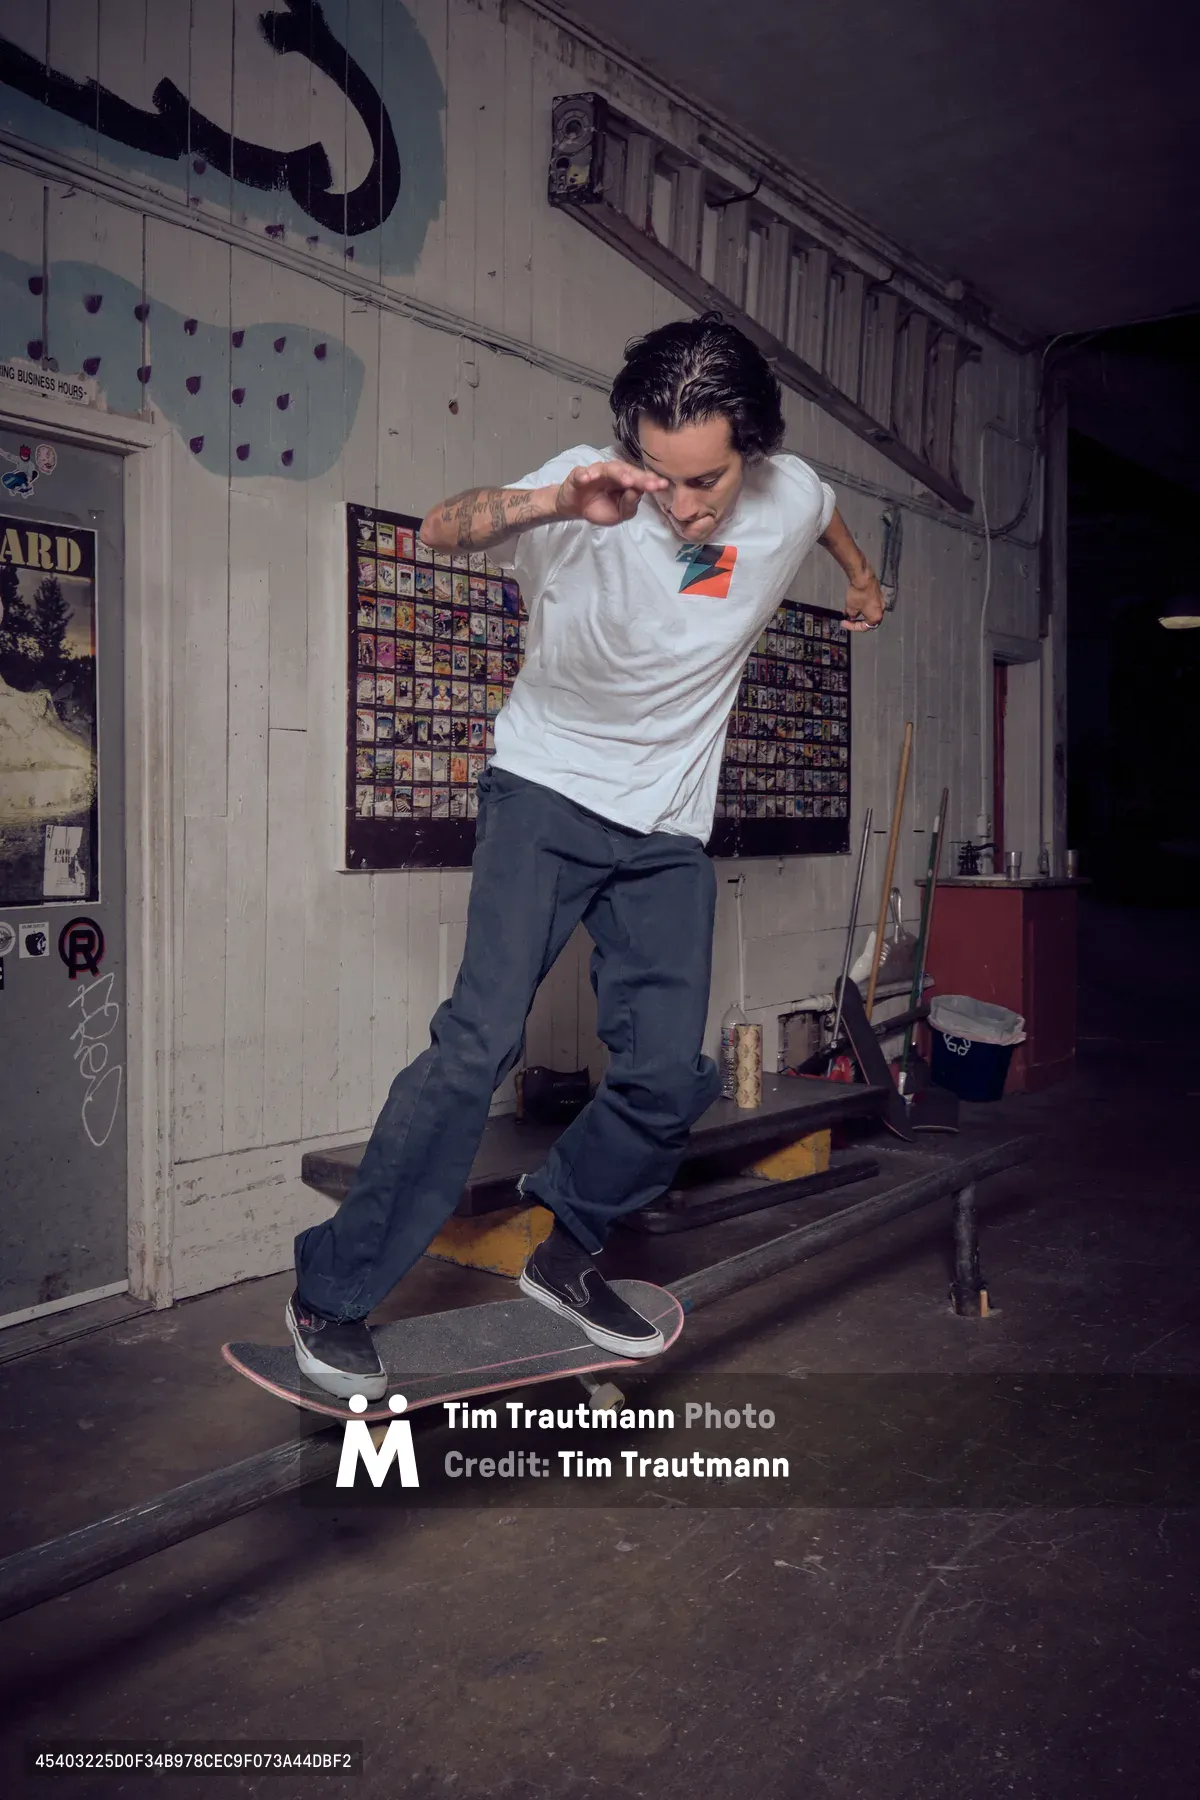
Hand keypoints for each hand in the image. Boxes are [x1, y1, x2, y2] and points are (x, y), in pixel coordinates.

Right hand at [554, 459, 668, 526]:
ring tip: (627, 481)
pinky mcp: (579, 476)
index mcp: (625, 480)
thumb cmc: (600, 508)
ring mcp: (596, 472)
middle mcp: (613, 473)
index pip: (639, 479)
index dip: (650, 481)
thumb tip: (637, 492)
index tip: (663, 485)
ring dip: (618, 474)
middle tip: (651, 484)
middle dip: (639, 478)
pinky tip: (587, 478)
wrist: (576, 508)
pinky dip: (584, 475)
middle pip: (627, 471)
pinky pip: (581, 474)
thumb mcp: (619, 514)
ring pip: (608, 469)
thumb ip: (630, 505)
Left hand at [843, 572, 886, 631]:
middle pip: (869, 619)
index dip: (852, 627)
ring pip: (869, 610)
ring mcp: (881, 600)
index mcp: (876, 617)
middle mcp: (881, 609)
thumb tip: (852, 616)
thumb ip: (852, 615)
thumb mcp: (851, 608)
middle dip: (858, 620)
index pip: (864, 627)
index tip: (844, 622)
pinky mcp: (878, 592)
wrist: (863, 577)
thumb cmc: (858, 595)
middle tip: (849, 619)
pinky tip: (854, 601)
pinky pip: (870, 602)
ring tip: (848, 610)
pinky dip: (862, 604)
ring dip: (859, 611)